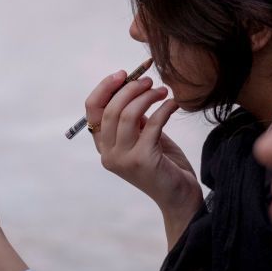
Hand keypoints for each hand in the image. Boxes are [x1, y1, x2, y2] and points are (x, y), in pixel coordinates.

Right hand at [85, 72, 203, 233]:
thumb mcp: (143, 137)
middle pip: (110, 110)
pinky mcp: (143, 160)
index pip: (92, 110)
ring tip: (162, 91)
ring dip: (147, 97)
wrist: (179, 196)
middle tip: (149, 81)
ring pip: (128, 115)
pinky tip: (173, 104)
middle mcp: (108, 154)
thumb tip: (134, 85)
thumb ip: (133, 118)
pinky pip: (152, 124)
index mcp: (104, 147)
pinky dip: (163, 109)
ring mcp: (124, 159)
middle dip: (131, 89)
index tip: (123, 74)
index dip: (105, 87)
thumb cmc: (162, 164)